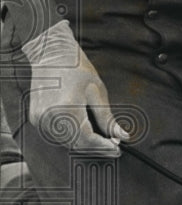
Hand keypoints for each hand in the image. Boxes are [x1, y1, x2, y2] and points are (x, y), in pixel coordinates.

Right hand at [21, 21, 127, 154]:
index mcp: (67, 110)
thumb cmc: (76, 69)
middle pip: (76, 145)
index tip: (117, 150)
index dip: (104, 147)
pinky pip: (56, 136)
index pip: (88, 140)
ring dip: (84, 145)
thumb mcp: (97, 93)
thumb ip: (108, 119)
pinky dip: (71, 137)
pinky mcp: (36, 118)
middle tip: (113, 147)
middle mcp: (50, 118)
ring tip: (101, 141)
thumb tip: (122, 136)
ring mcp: (40, 119)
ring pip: (66, 143)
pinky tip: (84, 133)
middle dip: (96, 148)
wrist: (51, 54)